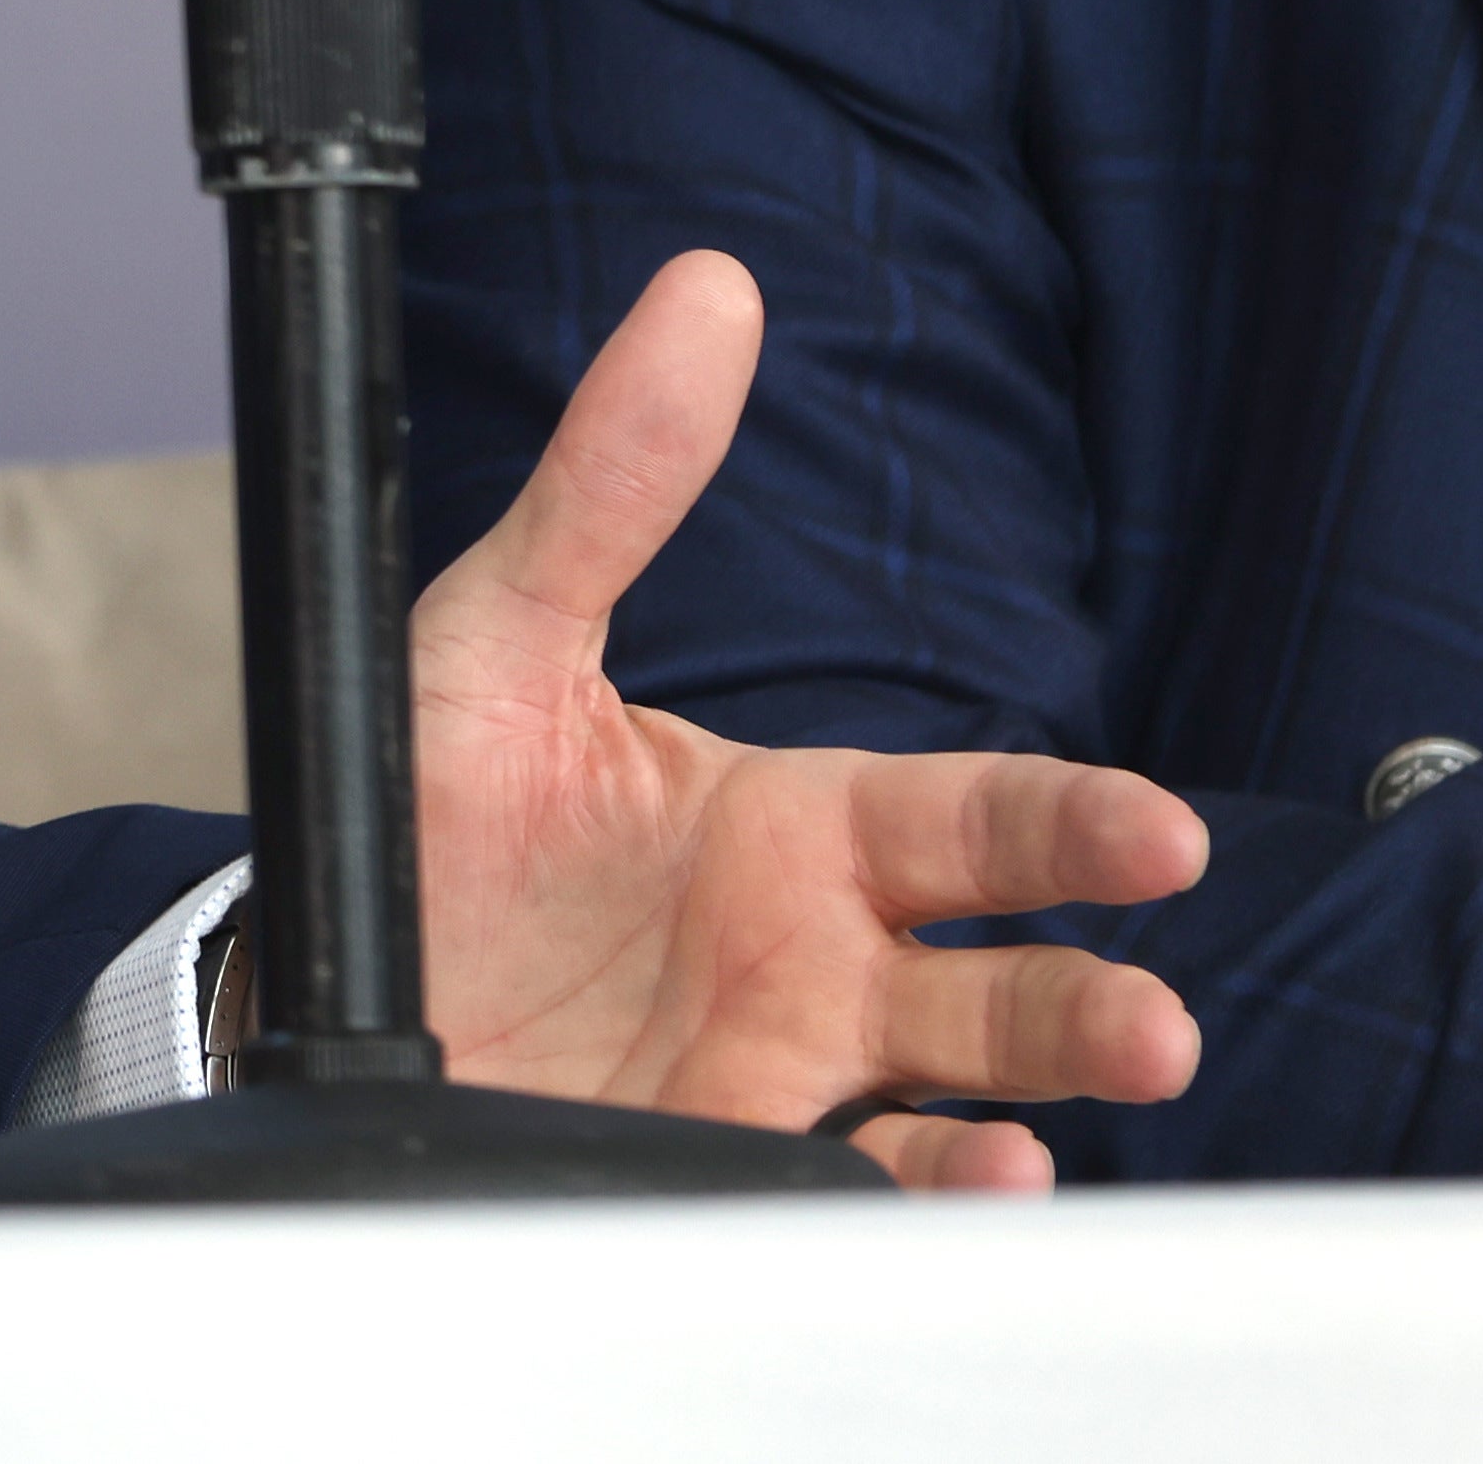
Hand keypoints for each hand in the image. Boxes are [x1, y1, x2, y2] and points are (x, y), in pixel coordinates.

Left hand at [414, 250, 1212, 1188]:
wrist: (323, 976)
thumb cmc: (436, 807)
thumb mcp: (501, 631)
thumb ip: (612, 481)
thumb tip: (708, 289)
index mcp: (798, 825)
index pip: (973, 818)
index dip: (1070, 823)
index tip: (1159, 830)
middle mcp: (821, 954)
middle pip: (1006, 971)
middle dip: (1093, 990)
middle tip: (1159, 1017)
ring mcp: (781, 1070)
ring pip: (961, 1088)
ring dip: (1046, 1094)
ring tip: (1117, 1079)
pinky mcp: (712, 1164)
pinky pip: (846, 1186)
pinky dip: (918, 1192)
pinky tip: (969, 1177)